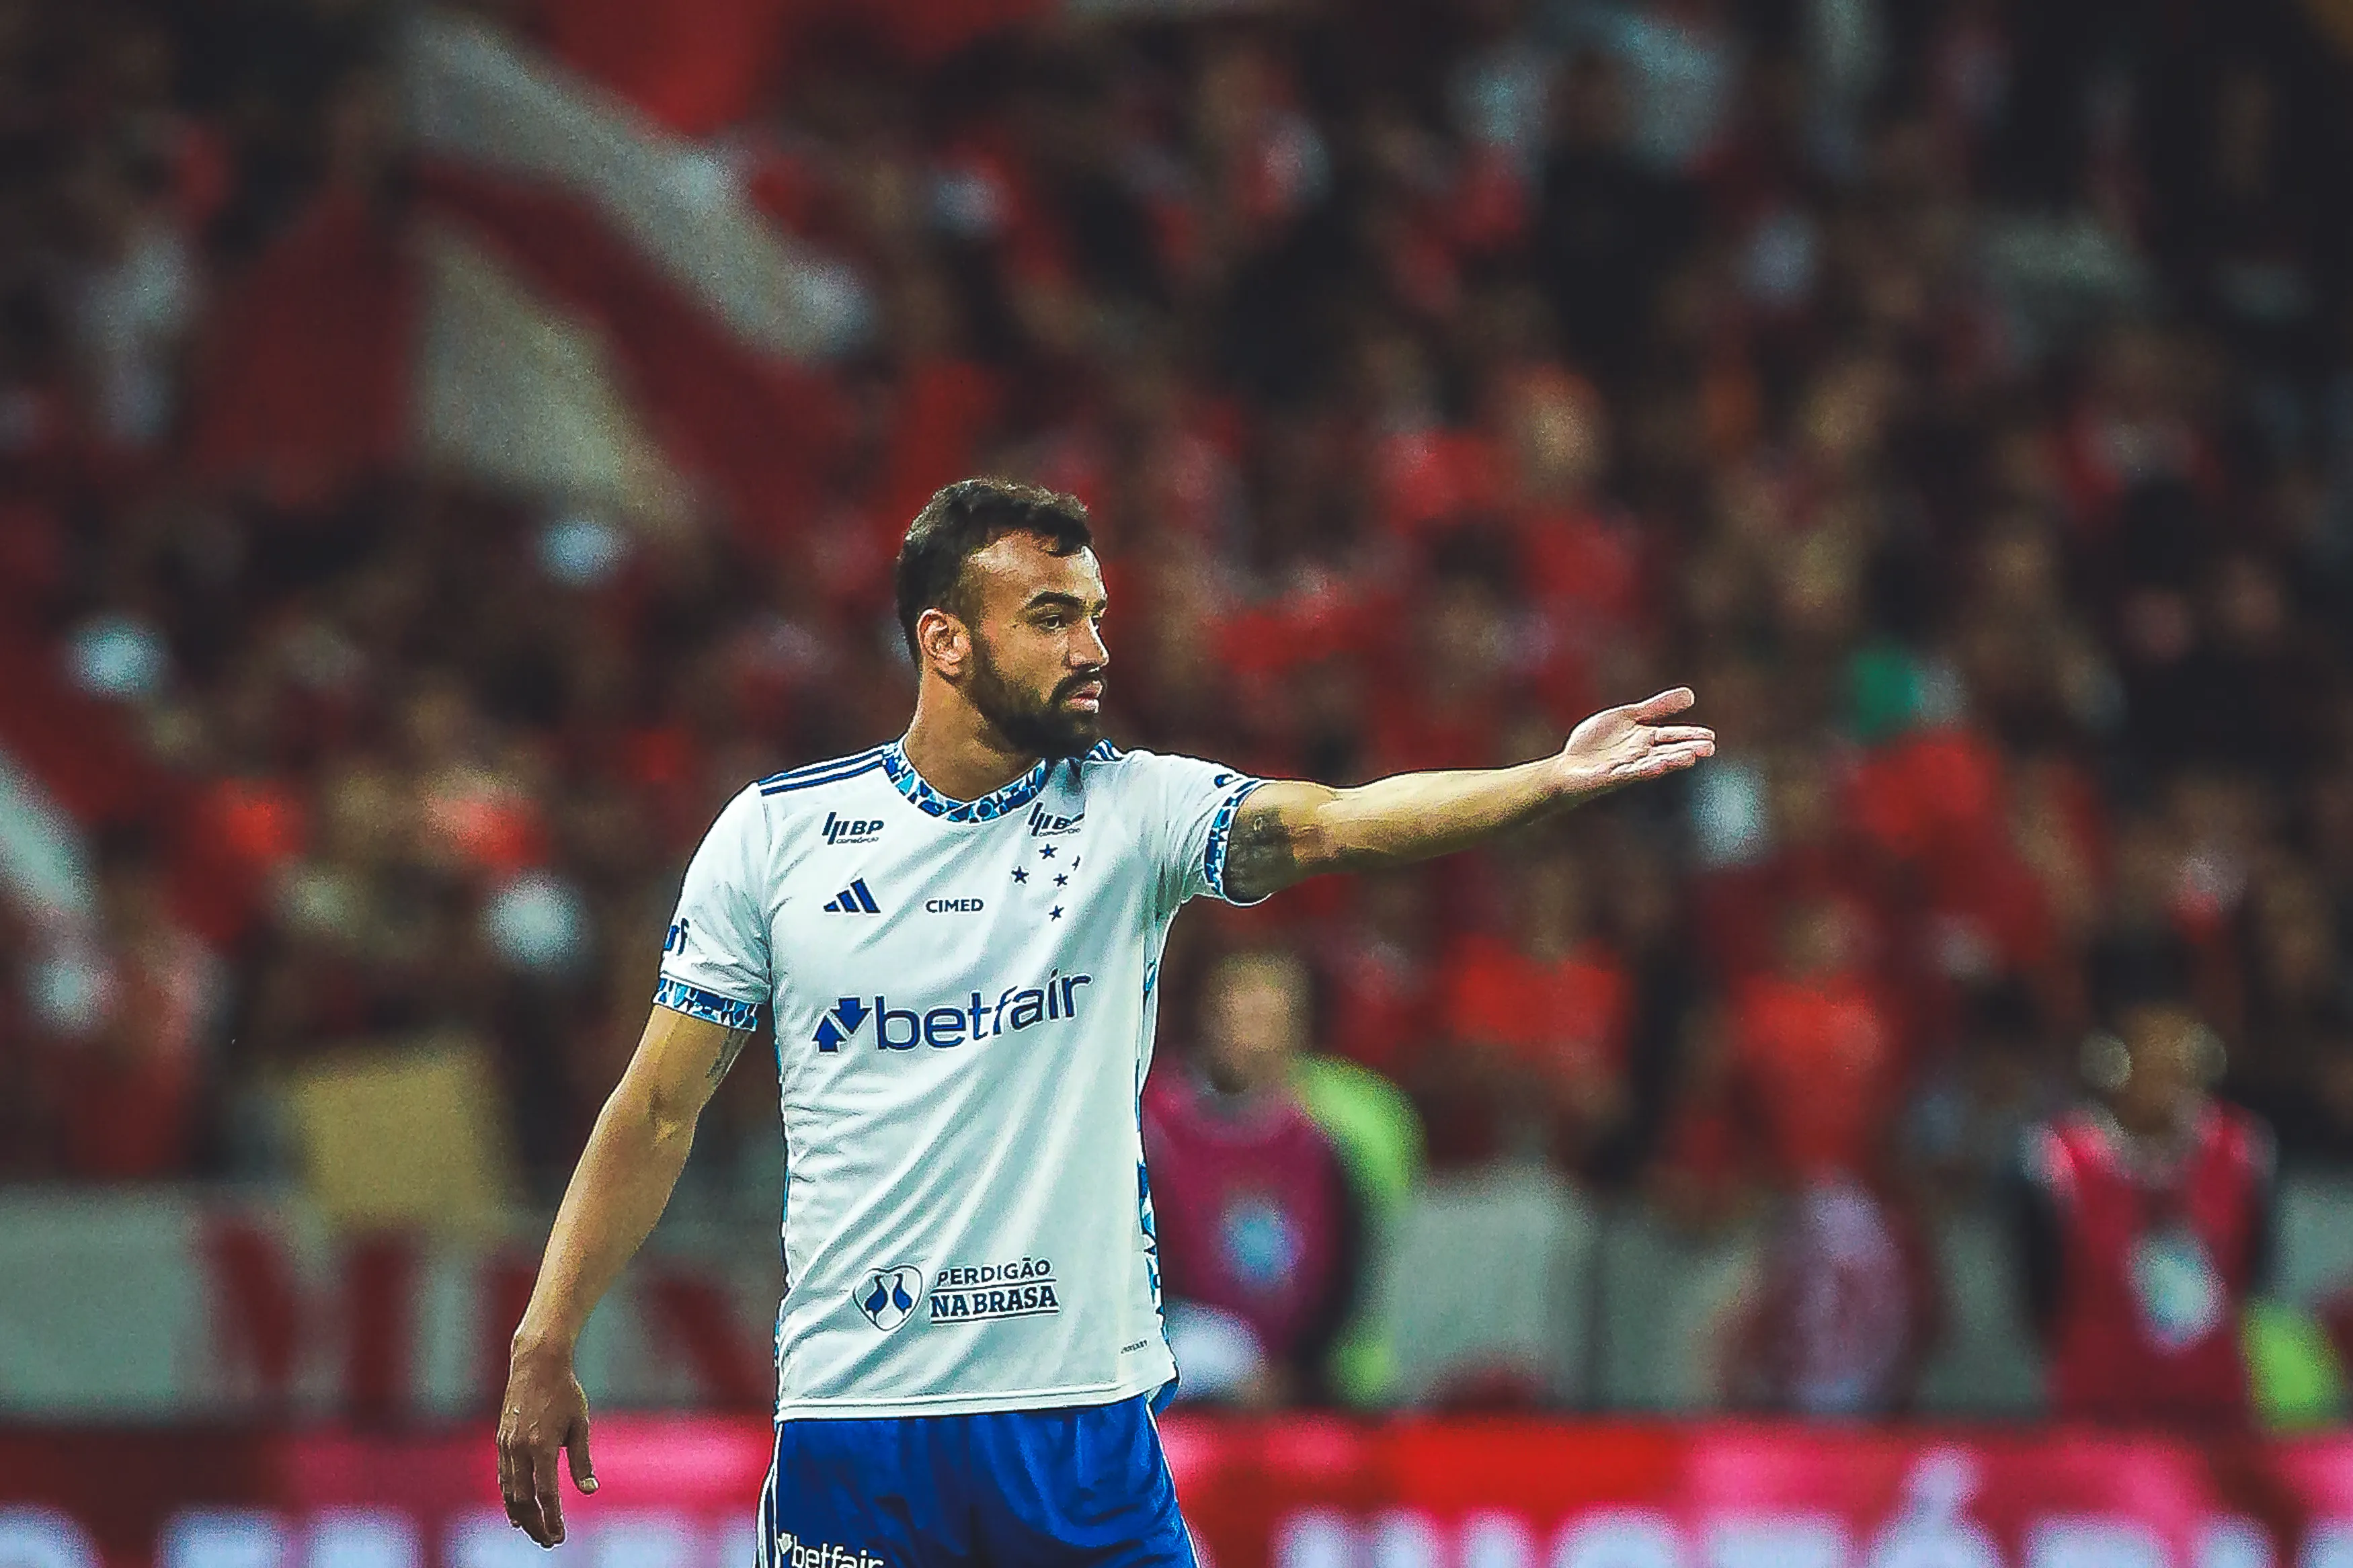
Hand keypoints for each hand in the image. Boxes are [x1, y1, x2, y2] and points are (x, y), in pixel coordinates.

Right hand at [497, 1343, 596, 1546]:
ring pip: (509, 1492)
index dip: (551, 1519)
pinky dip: (509, 1498)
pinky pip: (504, 1477)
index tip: (559, 1537)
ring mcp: (506, 1446)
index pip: (545, 1494)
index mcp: (542, 1447)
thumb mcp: (580, 1424)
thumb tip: (590, 1490)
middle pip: (523, 1500)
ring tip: (535, 1532)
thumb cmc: (565, 1392)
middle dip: (536, 1525)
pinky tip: (516, 1511)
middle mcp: (519, 1450)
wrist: (536, 1364)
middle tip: (549, 1541)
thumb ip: (582, 1460)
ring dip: (521, 1516)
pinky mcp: (501, 1441)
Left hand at [1557, 687, 1715, 796]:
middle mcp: (1640, 754)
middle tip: (1709, 749)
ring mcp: (1626, 767)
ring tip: (1690, 758)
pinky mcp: (1610, 776)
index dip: (1690, 736)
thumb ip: (1657, 707)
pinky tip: (1655, 766)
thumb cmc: (1597, 743)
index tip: (1710, 736)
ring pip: (1653, 764)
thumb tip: (1691, 694)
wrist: (1568, 766)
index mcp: (1645, 739)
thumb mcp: (1628, 717)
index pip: (1672, 736)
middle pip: (1668, 752)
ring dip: (1671, 761)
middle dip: (1687, 750)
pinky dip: (1641, 769)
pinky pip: (1628, 772)